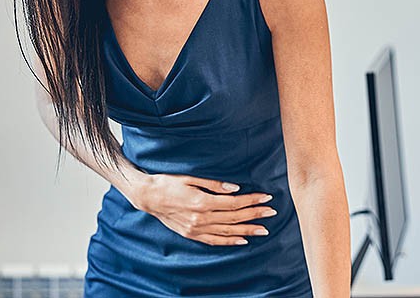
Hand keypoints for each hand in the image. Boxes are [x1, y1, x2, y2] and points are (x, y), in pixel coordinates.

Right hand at [135, 173, 277, 245]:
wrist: (148, 197)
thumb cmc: (168, 183)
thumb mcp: (190, 178)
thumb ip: (214, 184)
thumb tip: (235, 188)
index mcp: (202, 202)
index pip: (234, 203)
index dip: (252, 200)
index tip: (266, 197)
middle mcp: (200, 218)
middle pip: (234, 218)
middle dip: (255, 215)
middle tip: (272, 212)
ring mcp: (196, 229)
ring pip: (227, 231)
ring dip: (247, 230)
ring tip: (263, 230)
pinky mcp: (191, 234)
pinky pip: (214, 241)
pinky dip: (229, 241)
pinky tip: (242, 241)